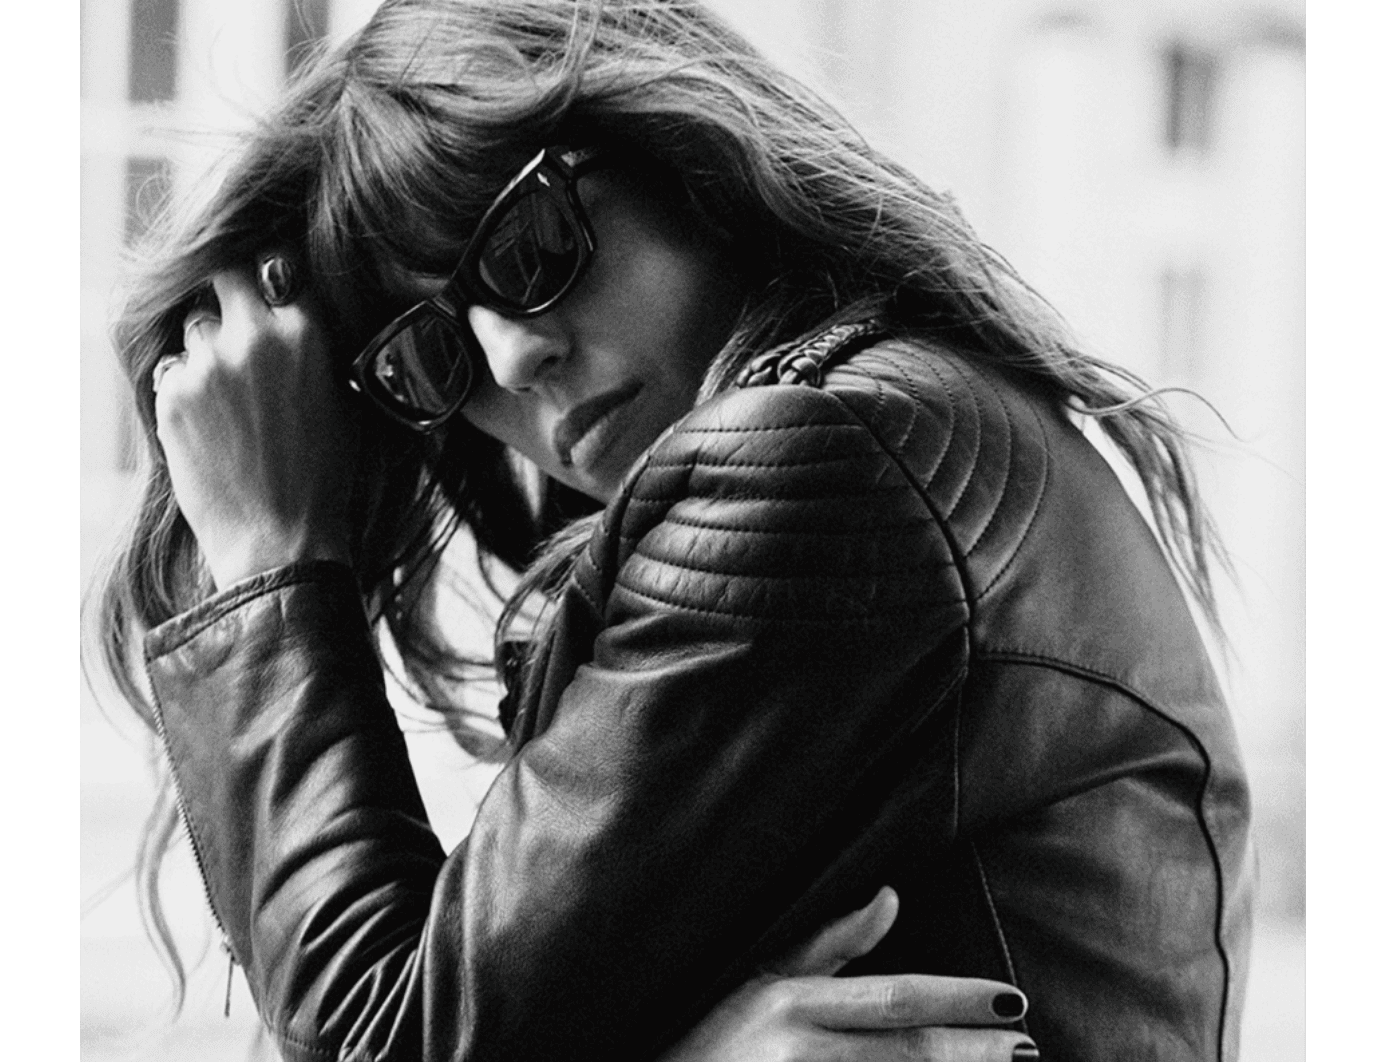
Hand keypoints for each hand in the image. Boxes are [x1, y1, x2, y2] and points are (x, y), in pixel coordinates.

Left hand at [153, 261, 357, 589]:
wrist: (279, 539)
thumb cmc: (322, 480)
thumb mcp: (345, 406)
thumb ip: (317, 352)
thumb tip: (300, 320)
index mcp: (306, 335)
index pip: (280, 268)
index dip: (271, 275)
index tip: (266, 282)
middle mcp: (254, 339)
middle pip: (223, 275)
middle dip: (226, 289)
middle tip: (234, 315)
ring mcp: (207, 366)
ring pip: (195, 327)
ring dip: (207, 348)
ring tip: (228, 395)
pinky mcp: (171, 397)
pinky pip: (173, 370)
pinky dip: (186, 388)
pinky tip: (210, 424)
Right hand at [660, 888, 1038, 1061]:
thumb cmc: (707, 1034)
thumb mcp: (757, 978)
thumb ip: (826, 944)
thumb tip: (889, 896)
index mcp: (790, 1002)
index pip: (893, 999)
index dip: (958, 1000)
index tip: (1011, 1000)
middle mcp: (798, 1049)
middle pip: (906, 1052)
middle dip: (975, 1052)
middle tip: (1029, 1048)